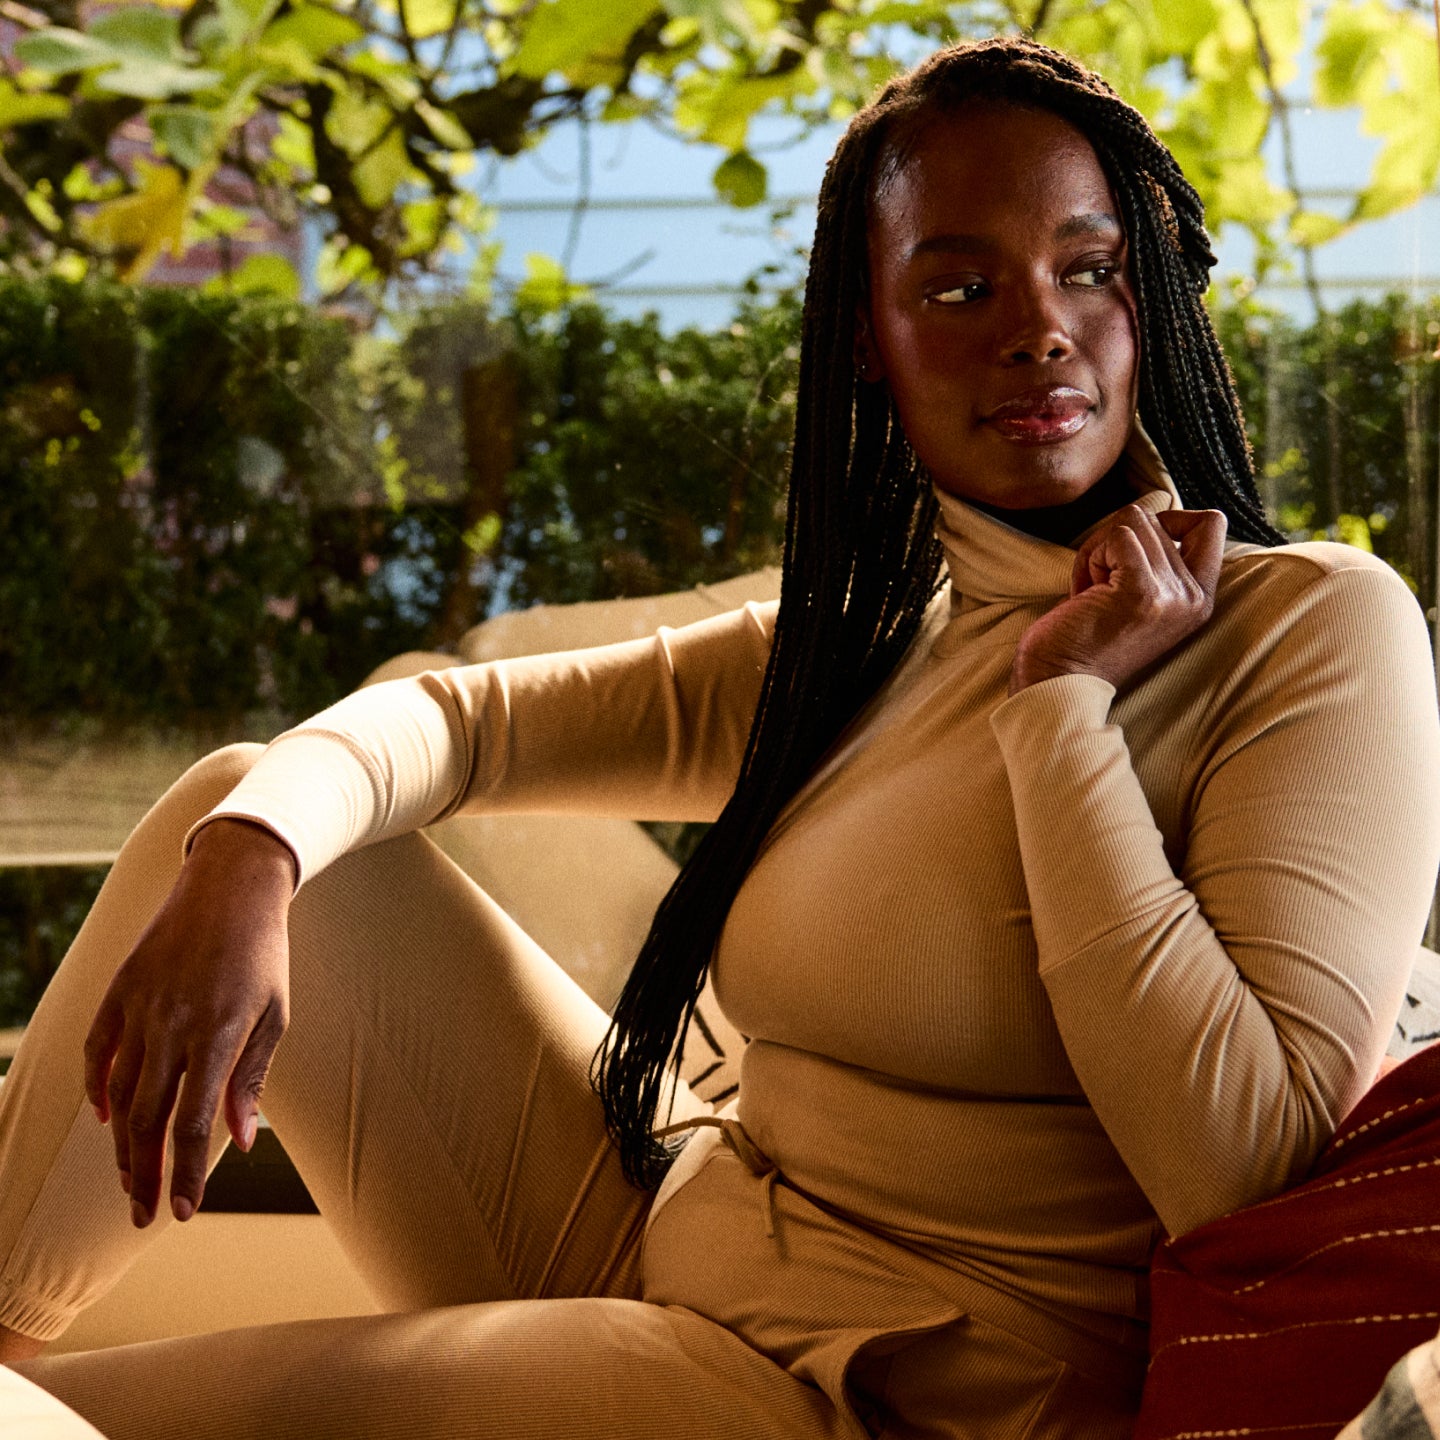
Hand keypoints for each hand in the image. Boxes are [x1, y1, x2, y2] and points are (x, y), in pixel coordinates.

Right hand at [84, 819, 296, 1227]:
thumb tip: (238, 1143)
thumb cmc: (263, 955)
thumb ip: (251, 1078)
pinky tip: (105, 1119)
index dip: (188, 1173)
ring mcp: (141, 1007)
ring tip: (133, 1179)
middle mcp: (174, 1024)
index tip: (184, 1212)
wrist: (232, 886)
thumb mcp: (275, 1014)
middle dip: (147, 1176)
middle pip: (147, 1120)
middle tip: (147, 1215)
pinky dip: (96, 1089)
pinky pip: (95, 1051)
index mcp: (220, 1033)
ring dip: (123, 1145)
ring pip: (119, 1094)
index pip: (195, 1123)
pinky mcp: (119, 990)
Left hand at [1009, 504, 1226, 695]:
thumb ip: (1156, 557)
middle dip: (1114, 541)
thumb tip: (1150, 505)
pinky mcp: (1142, 591)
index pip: (1212, 523)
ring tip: (1091, 592)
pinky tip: (1084, 593)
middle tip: (1098, 586)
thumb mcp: (1136, 595)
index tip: (1132, 551)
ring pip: (1133, 520)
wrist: (1061, 683)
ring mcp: (1171, 594)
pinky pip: (1118, 535)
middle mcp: (1194, 597)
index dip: (1168, 519)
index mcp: (1200, 598)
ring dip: (1098, 550)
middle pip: (1156, 517)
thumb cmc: (1085, 638)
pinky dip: (1090, 557)